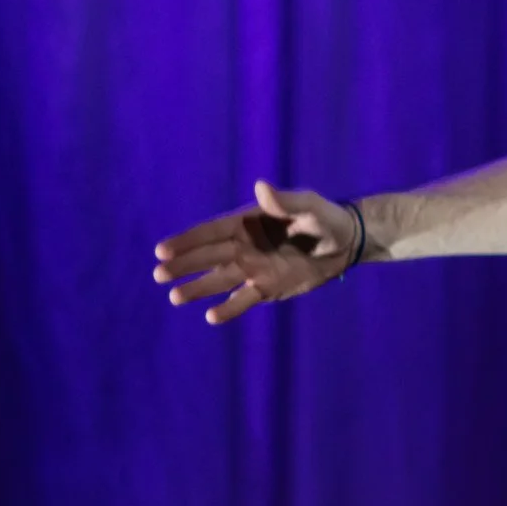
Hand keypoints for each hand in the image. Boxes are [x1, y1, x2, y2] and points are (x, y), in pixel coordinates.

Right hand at [152, 180, 358, 325]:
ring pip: (220, 280)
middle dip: (184, 265)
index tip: (163, 250)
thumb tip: (261, 188)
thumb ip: (286, 201)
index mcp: (248, 224)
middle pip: (209, 257)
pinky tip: (212, 317)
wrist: (347, 244)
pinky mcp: (267, 288)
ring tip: (175, 297)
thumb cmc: (326, 218)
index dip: (188, 241)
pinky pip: (244, 299)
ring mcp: (254, 269)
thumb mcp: (310, 206)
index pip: (212, 232)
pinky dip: (229, 308)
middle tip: (159, 274)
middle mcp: (245, 247)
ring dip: (198, 288)